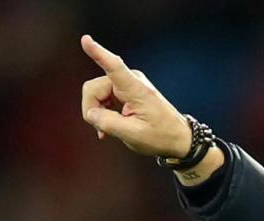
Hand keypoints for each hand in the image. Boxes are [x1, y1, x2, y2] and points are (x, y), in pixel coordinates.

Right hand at [80, 34, 191, 157]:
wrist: (178, 138)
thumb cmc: (161, 136)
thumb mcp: (132, 135)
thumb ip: (107, 123)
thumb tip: (90, 112)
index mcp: (136, 89)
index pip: (114, 67)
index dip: (98, 53)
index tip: (85, 39)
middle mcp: (131, 80)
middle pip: (94, 88)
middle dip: (93, 109)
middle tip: (103, 130)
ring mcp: (128, 84)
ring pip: (96, 93)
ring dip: (99, 112)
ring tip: (109, 130)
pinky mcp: (126, 90)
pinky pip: (103, 96)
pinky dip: (103, 111)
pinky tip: (110, 125)